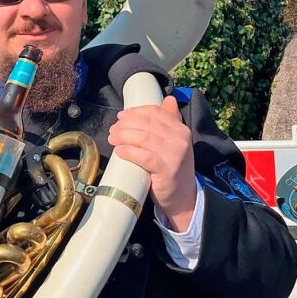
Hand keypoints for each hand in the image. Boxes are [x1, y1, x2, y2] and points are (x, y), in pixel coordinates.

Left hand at [107, 95, 195, 230]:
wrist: (183, 198)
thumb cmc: (172, 169)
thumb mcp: (175, 143)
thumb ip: (171, 121)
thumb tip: (169, 99)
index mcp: (181, 129)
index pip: (156, 112)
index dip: (136, 111)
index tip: (121, 116)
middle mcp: (180, 139)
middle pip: (147, 123)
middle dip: (125, 124)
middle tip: (113, 130)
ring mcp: (174, 154)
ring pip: (143, 137)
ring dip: (123, 136)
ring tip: (112, 139)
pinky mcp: (166, 169)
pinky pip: (143, 156)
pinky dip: (128, 151)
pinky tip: (119, 151)